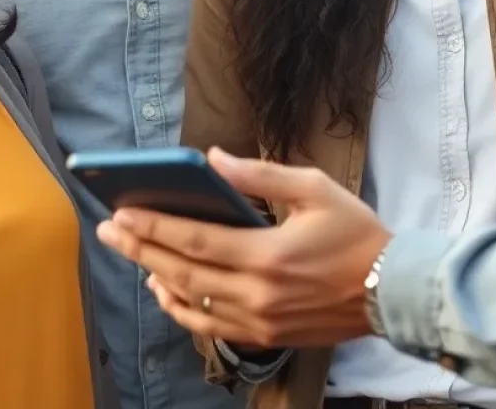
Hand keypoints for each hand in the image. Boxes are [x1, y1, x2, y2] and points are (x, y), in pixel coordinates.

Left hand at [96, 148, 391, 347]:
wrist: (389, 288)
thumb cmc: (355, 231)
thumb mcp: (314, 188)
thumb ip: (260, 175)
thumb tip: (213, 159)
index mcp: (268, 254)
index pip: (195, 240)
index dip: (154, 226)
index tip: (121, 213)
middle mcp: (256, 293)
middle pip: (182, 272)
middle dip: (139, 249)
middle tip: (107, 231)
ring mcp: (258, 321)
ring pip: (190, 303)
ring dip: (154, 277)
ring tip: (130, 255)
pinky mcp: (264, 337)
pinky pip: (209, 326)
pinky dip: (181, 309)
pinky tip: (166, 289)